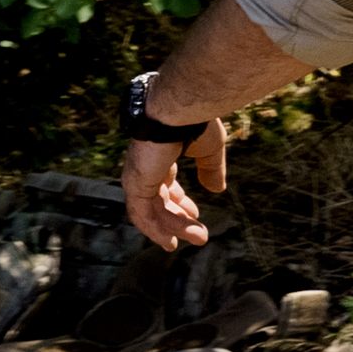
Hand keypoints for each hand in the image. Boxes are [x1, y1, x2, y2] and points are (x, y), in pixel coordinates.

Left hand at [122, 123, 228, 251]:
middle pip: (159, 203)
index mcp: (160, 158)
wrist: (182, 110)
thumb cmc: (196, 122)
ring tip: (199, 239)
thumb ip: (212, 171)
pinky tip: (169, 241)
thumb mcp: (210, 151)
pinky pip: (142, 214)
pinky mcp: (135, 183)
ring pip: (152, 212)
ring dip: (173, 229)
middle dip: (179, 220)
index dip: (180, 203)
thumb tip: (217, 190)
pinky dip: (154, 230)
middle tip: (200, 235)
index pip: (165, 187)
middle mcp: (146, 168)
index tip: (196, 214)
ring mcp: (138, 177)